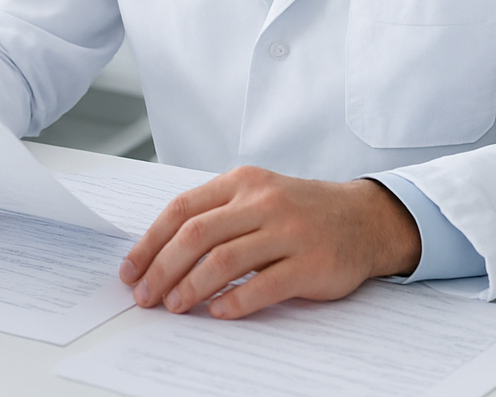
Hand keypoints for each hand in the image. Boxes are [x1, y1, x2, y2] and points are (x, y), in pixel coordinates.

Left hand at [118, 165, 420, 318]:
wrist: (365, 219)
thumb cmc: (301, 212)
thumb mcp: (257, 196)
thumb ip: (217, 215)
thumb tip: (160, 254)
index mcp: (242, 183)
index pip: (182, 209)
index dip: (150, 242)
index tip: (131, 270)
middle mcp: (262, 202)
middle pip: (196, 236)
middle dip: (162, 269)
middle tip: (146, 296)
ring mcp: (288, 232)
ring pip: (224, 260)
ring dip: (191, 287)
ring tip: (174, 306)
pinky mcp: (310, 264)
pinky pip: (263, 285)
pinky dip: (234, 302)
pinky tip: (218, 312)